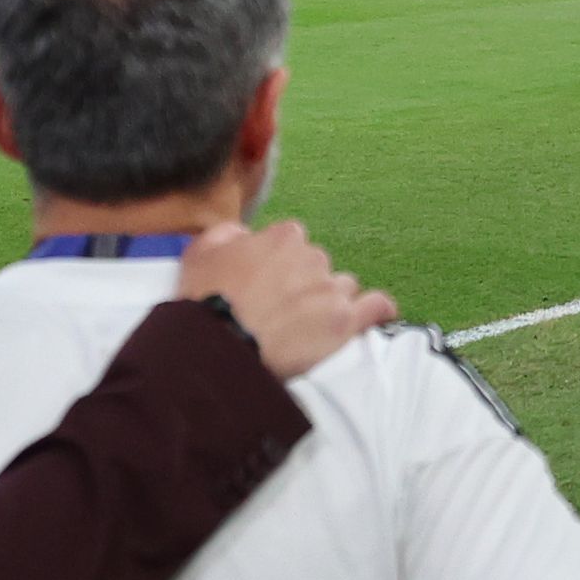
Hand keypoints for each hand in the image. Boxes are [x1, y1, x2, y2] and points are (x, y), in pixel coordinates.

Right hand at [172, 221, 394, 379]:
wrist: (220, 345)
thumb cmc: (205, 301)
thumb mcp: (201, 253)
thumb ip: (227, 234)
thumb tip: (244, 234)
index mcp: (284, 237)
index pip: (293, 243)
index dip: (279, 265)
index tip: (266, 284)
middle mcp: (313, 256)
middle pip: (318, 267)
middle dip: (304, 284)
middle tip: (280, 311)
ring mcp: (332, 289)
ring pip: (343, 288)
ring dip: (331, 302)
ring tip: (308, 326)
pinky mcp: (346, 321)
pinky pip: (376, 307)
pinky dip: (377, 310)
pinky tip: (374, 316)